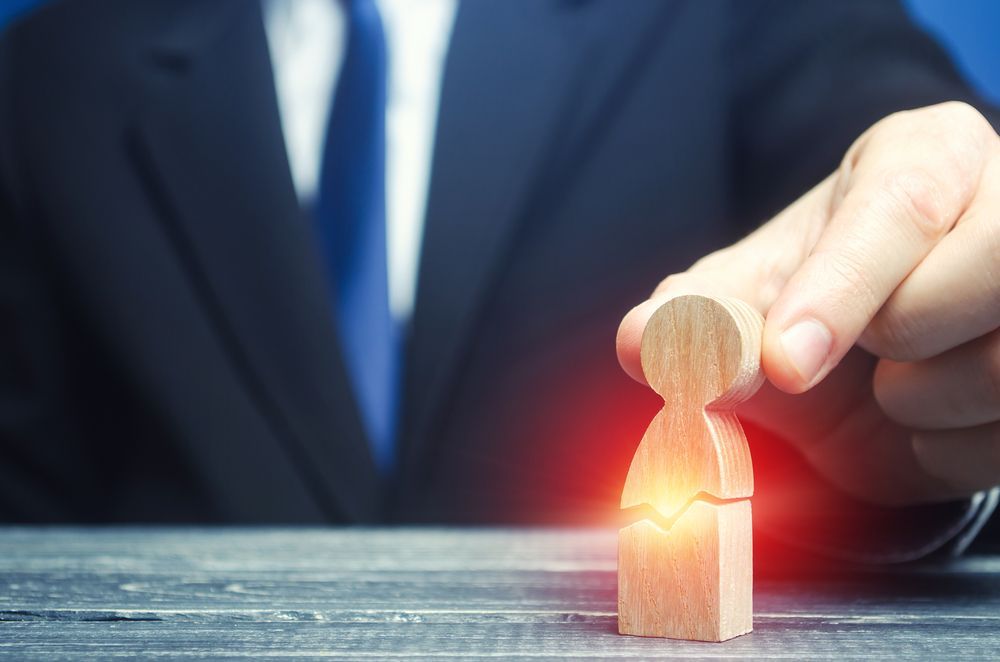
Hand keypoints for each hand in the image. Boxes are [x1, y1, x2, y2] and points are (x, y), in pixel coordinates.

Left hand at [617, 102, 999, 506]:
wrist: (882, 353)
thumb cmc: (819, 298)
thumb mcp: (759, 291)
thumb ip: (703, 311)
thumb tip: (640, 339)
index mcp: (928, 156)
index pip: (899, 209)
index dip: (837, 291)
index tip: (782, 363)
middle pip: (985, 274)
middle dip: (902, 342)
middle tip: (867, 349)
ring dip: (920, 406)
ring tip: (893, 381)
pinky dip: (950, 449)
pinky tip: (931, 417)